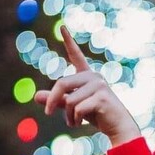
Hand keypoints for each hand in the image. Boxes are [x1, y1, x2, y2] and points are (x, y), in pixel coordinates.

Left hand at [33, 26, 140, 145]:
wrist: (119, 127)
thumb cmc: (99, 115)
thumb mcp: (75, 107)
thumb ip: (57, 100)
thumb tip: (35, 96)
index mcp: (88, 76)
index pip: (76, 56)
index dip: (69, 42)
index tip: (62, 27)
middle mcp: (94, 77)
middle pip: (62, 83)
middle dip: (52, 100)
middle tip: (48, 113)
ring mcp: (99, 86)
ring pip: (70, 100)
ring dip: (68, 115)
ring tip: (73, 123)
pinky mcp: (102, 98)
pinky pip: (78, 108)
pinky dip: (74, 119)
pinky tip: (79, 124)